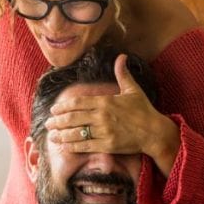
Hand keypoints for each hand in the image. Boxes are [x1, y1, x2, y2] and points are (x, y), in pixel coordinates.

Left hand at [44, 54, 179, 175]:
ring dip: (61, 134)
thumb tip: (122, 56)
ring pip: (76, 133)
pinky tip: (64, 146)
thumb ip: (122, 74)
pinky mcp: (107, 145)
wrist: (155, 132)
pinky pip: (86, 146)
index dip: (63, 106)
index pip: (78, 102)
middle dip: (58, 121)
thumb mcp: (133, 89)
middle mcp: (102, 115)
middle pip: (73, 118)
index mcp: (105, 101)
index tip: (54, 109)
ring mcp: (104, 131)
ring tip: (52, 136)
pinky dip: (73, 146)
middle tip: (48, 123)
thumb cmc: (144, 110)